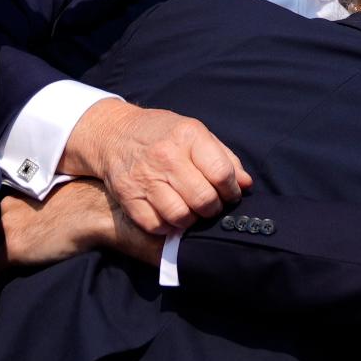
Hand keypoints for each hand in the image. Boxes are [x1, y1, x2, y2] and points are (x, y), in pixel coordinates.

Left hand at [0, 181, 164, 271]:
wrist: (98, 213)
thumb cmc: (88, 203)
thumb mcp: (59, 197)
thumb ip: (43, 205)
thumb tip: (42, 220)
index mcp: (19, 192)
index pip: (3, 212)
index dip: (10, 225)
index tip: (20, 232)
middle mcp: (7, 206)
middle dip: (3, 237)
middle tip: (24, 246)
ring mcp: (8, 227)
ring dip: (1, 252)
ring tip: (20, 259)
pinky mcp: (13, 248)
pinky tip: (9, 273)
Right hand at [59, 99, 250, 234]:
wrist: (115, 134)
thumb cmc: (164, 134)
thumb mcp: (196, 134)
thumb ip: (225, 158)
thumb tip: (246, 184)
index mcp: (188, 136)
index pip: (221, 173)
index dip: (232, 191)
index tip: (231, 194)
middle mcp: (166, 156)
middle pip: (203, 199)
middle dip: (214, 209)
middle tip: (211, 206)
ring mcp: (145, 177)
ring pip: (180, 216)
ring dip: (191, 220)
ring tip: (191, 211)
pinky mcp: (128, 196)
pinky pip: (155, 225)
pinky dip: (167, 226)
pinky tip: (170, 215)